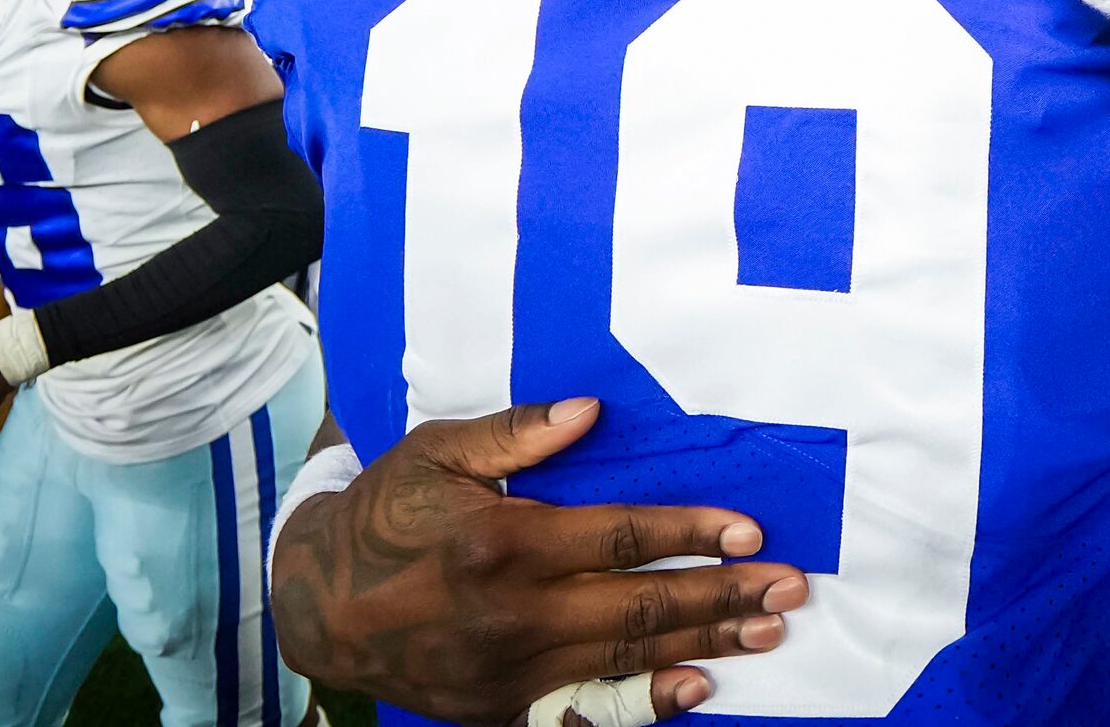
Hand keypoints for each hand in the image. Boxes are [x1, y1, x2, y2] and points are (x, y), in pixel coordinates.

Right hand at [269, 399, 806, 726]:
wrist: (320, 605)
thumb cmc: (387, 513)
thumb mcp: (438, 452)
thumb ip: (516, 434)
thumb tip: (589, 412)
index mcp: (504, 543)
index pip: (621, 539)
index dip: (690, 535)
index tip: (749, 533)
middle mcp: (512, 613)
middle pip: (639, 607)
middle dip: (722, 598)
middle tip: (789, 591)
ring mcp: (507, 670)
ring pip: (624, 659)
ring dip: (703, 647)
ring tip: (765, 635)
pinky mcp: (499, 707)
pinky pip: (584, 709)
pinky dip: (643, 705)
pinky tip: (693, 692)